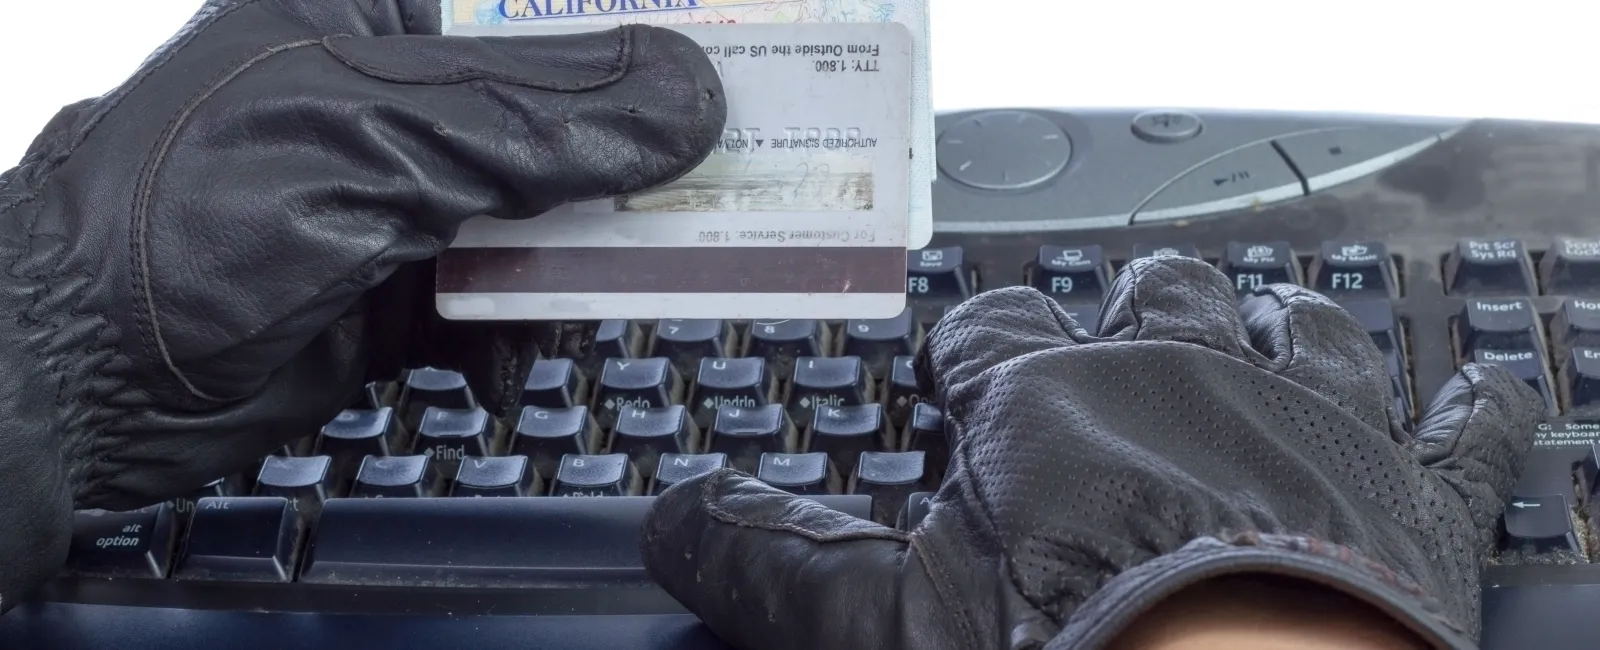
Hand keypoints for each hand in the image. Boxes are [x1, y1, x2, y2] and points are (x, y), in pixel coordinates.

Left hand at [0, 0, 723, 607]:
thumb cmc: (189, 208)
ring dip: (589, 250)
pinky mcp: (407, 286)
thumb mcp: (381, 135)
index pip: (540, 1)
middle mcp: (399, 93)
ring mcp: (405, 192)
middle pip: (563, 103)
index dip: (635, 18)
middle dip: (633, 146)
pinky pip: (509, 294)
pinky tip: (511, 347)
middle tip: (725, 165)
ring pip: (550, 206)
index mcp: (380, 11)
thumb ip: (544, 117)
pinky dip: (524, 326)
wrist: (80, 375)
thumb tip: (692, 94)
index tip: (731, 43)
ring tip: (628, 276)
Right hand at [642, 257, 1542, 649]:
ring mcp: (1308, 429)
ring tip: (1274, 318)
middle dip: (1133, 303)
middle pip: (1155, 298)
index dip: (971, 336)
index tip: (959, 358)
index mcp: (1051, 407)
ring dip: (1284, 322)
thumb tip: (673, 517)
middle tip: (1124, 316)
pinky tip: (1478, 393)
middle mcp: (1182, 384)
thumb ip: (771, 562)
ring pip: (1300, 329)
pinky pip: (1466, 430)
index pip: (993, 330)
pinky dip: (1473, 407)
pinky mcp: (1414, 498)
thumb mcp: (878, 627)